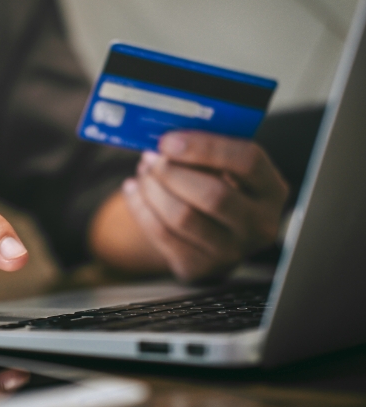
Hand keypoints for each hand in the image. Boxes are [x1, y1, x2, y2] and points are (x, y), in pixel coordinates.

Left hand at [122, 131, 287, 280]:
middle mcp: (259, 225)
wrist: (211, 235)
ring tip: (143, 172)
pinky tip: (133, 190)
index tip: (169, 140)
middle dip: (172, 172)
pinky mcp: (198, 267)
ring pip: (182, 217)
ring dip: (153, 189)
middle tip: (151, 157)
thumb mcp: (224, 168)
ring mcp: (231, 252)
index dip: (205, 147)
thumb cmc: (217, 187)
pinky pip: (162, 234)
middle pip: (213, 195)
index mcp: (271, 190)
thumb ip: (205, 152)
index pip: (248, 162)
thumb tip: (166, 139)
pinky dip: (140, 207)